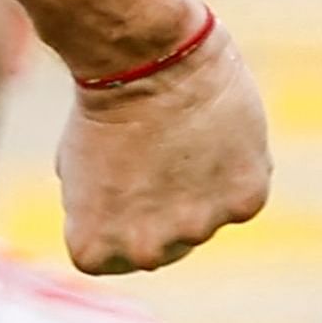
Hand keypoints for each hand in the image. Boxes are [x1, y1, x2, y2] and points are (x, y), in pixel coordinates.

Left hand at [53, 23, 271, 274]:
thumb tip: (128, 223)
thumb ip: (104, 212)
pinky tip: (216, 136)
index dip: (116, 218)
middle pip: (161, 246)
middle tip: (155, 161)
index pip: (112, 259)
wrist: (147, 63)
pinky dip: (235, 171)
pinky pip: (241, 197)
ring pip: (204, 222)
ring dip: (199, 193)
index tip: (116, 181)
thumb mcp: (78, 172)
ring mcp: (198, 229)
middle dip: (159, 212)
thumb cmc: (104, 107)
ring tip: (183, 143)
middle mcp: (147, 251)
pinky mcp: (243, 201)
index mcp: (96, 249)